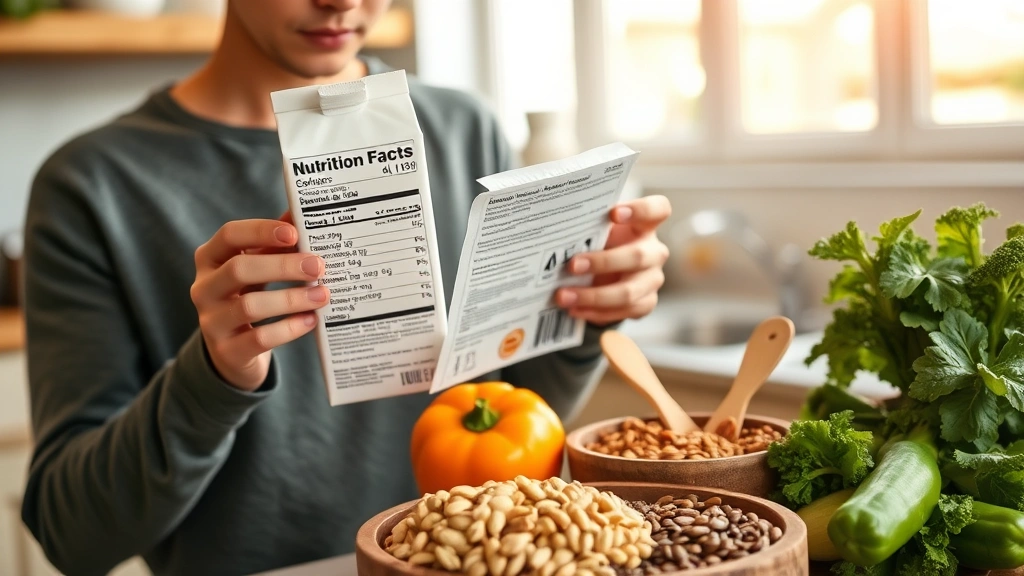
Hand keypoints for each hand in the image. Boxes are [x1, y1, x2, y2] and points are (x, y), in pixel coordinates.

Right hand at [190, 217, 327, 390]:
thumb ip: (275, 243)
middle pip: (239, 269)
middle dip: (282, 266)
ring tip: (322, 295)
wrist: (231, 351)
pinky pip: (258, 338)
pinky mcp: (226, 351)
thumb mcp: (257, 266)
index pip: (229, 235)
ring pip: (249, 306)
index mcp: (210, 258)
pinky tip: (311, 320)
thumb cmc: (247, 296)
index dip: (261, 231)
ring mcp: (211, 321)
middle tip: (318, 266)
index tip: (294, 233)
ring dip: (291, 299)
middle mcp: (204, 287)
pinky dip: (288, 328)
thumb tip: (301, 213)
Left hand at [555, 196, 671, 325]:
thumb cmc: (601, 244)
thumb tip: (554, 231)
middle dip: (602, 262)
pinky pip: (624, 311)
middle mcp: (654, 252)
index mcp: (645, 226)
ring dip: (592, 296)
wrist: (607, 274)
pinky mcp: (646, 303)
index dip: (640, 210)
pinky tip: (574, 309)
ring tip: (563, 296)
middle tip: (571, 266)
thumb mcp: (596, 232)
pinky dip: (596, 312)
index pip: (657, 209)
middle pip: (638, 257)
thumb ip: (587, 228)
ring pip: (628, 292)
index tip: (613, 213)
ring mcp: (652, 279)